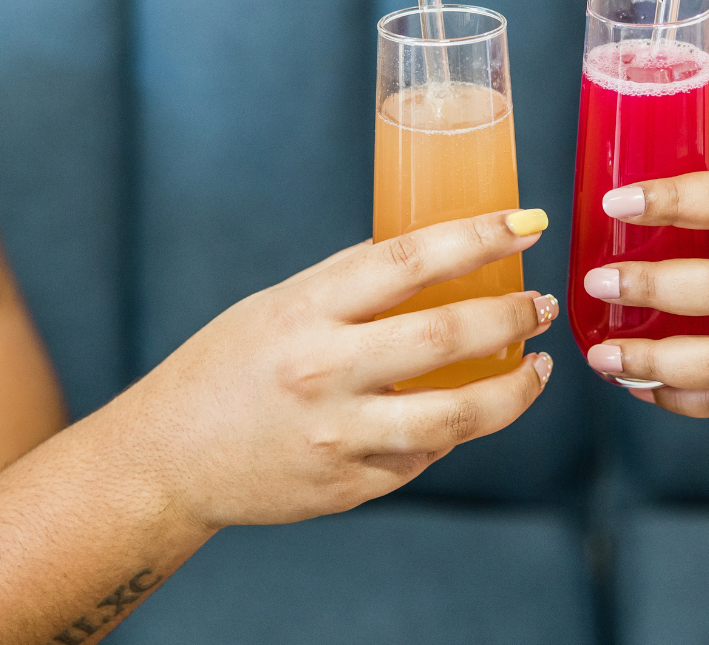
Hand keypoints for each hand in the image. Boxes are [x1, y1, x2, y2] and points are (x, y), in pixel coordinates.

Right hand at [139, 209, 558, 529]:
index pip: (410, 259)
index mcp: (306, 311)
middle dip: (513, 315)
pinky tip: (469, 412)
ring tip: (538, 368)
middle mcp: (324, 371)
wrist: (168, 460)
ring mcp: (339, 436)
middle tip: (540, 304)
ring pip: (457, 415)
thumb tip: (432, 250)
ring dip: (515, 389)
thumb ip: (349, 283)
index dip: (478, 237)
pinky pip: (425, 457)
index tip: (527, 224)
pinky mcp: (349, 485)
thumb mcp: (278, 305)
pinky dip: (456, 431)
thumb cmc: (225, 368)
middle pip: (448, 335)